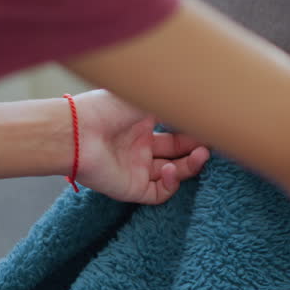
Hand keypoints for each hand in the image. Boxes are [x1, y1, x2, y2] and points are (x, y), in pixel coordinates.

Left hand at [71, 89, 209, 203]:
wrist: (77, 132)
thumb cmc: (107, 108)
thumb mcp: (147, 97)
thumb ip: (176, 100)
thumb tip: (203, 96)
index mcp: (140, 123)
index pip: (175, 129)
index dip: (194, 130)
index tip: (211, 126)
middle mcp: (138, 146)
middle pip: (177, 152)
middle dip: (197, 147)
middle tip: (211, 142)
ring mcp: (135, 168)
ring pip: (173, 173)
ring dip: (190, 166)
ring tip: (201, 155)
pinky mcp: (131, 189)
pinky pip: (159, 193)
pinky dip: (171, 184)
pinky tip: (171, 169)